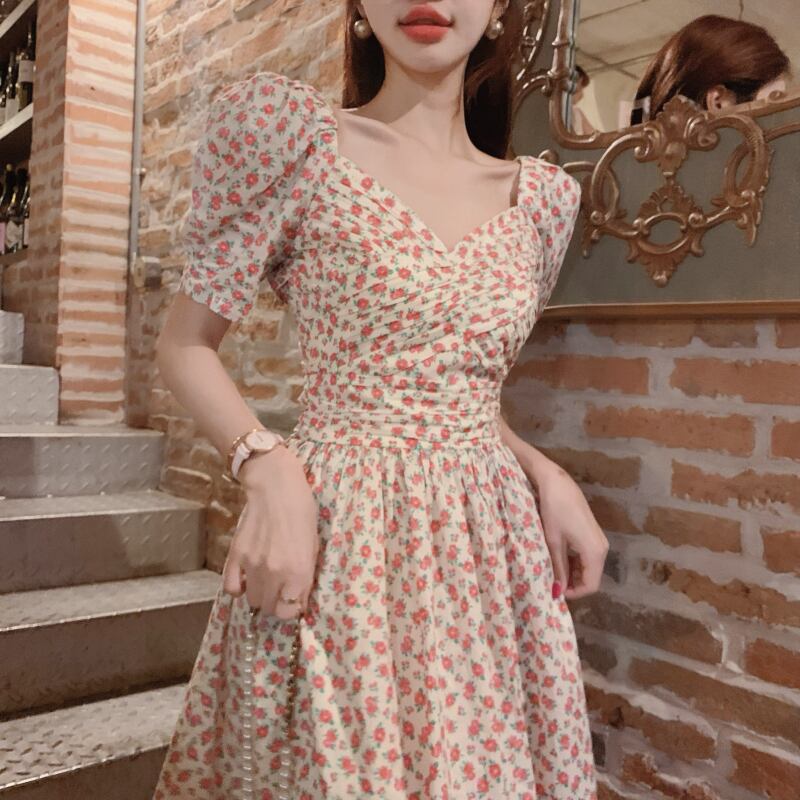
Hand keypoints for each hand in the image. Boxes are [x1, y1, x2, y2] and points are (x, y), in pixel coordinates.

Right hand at [221, 445, 319, 619]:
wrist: (276, 488)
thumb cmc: (302, 511)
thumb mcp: (314, 545)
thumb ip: (306, 575)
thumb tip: (298, 599)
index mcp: (298, 572)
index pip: (290, 611)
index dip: (292, 607)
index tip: (294, 599)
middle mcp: (275, 574)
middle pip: (270, 608)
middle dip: (277, 603)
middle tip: (280, 589)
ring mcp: (252, 566)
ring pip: (252, 600)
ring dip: (259, 595)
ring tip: (265, 581)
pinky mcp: (235, 556)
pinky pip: (231, 587)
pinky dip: (238, 588)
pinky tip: (246, 578)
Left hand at [530, 462, 607, 599]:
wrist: (556, 483)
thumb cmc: (554, 511)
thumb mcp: (553, 542)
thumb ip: (558, 568)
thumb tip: (557, 592)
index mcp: (595, 552)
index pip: (591, 585)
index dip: (574, 593)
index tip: (554, 592)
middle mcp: (601, 548)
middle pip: (591, 577)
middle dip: (573, 585)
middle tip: (551, 584)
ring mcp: (598, 540)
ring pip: (588, 567)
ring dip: (572, 574)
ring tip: (551, 572)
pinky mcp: (592, 533)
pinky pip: (586, 556)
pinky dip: (574, 562)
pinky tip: (557, 559)